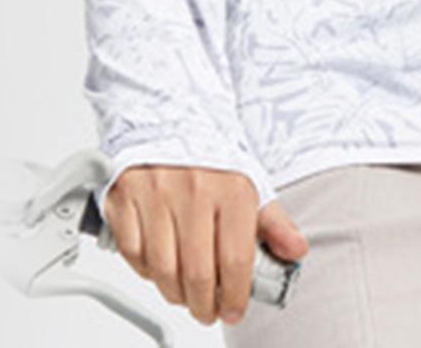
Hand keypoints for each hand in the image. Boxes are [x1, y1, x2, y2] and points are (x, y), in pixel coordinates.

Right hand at [105, 165, 310, 327]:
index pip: (236, 261)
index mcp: (232, 187)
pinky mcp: (124, 195)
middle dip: (204, 305)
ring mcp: (156, 193)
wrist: (170, 112)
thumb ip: (273, 221)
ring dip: (174, 292)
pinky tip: (158, 264)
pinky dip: (145, 269)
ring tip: (184, 291)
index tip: (234, 309)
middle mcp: (194, 189)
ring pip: (162, 270)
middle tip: (207, 309)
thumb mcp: (250, 180)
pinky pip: (133, 253)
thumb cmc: (210, 153)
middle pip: (197, 274)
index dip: (235, 296)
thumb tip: (296, 251)